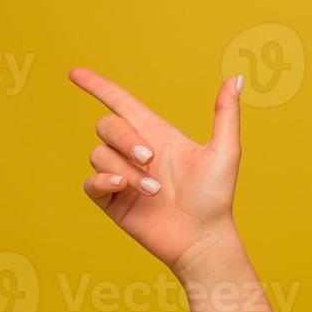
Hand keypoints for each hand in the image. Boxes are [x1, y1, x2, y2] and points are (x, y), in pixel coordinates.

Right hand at [69, 66, 243, 277]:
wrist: (202, 238)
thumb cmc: (216, 197)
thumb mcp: (225, 151)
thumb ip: (226, 114)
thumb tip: (236, 78)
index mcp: (158, 134)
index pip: (121, 102)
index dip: (98, 86)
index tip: (75, 73)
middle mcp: (136, 151)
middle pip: (107, 125)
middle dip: (125, 139)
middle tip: (151, 159)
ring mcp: (121, 176)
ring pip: (99, 154)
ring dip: (126, 170)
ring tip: (154, 190)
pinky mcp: (112, 201)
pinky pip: (90, 182)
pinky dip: (103, 182)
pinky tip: (123, 189)